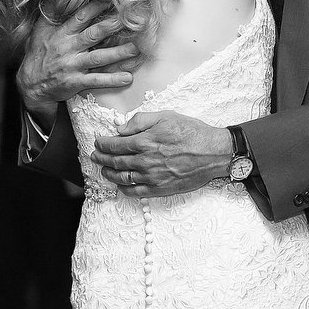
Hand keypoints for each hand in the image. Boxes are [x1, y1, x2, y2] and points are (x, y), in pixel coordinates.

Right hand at [14, 2, 136, 123]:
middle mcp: (68, 48)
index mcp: (62, 33)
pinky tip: (127, 77)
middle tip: (130, 20)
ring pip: (98, 58)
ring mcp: (72, 66)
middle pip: (93, 35)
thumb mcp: (40, 30)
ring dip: (118, 53)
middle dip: (112, 27)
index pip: (81, 17)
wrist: (30, 84)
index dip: (96, 8)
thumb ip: (51, 12)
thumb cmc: (38, 54)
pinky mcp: (75, 83)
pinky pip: (96, 80)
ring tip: (135, 49)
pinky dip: (112, 79)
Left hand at [92, 111, 232, 196]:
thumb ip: (141, 120)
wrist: (214, 153)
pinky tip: (120, 184)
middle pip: (115, 162)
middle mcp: (145, 161)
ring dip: (109, 173)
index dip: (103, 144)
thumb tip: (121, 128)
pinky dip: (124, 189)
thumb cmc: (192, 132)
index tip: (98, 142)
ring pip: (122, 178)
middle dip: (101, 158)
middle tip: (95, 156)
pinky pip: (135, 192)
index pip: (115, 145)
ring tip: (104, 169)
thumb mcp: (167, 116)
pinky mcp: (160, 189)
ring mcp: (152, 177)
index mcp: (145, 141)